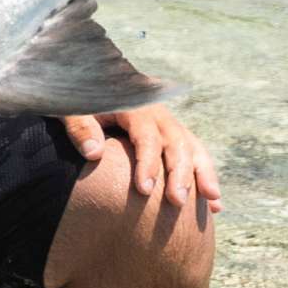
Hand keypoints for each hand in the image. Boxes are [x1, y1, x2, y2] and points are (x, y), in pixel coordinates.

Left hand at [60, 105, 221, 212]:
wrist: (93, 83)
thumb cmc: (80, 101)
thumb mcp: (72, 109)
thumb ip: (81, 127)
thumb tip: (94, 153)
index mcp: (135, 107)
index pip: (147, 137)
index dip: (147, 163)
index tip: (144, 190)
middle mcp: (159, 115)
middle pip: (177, 143)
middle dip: (180, 174)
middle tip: (176, 202)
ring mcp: (169, 125)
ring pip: (194, 148)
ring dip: (203, 175)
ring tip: (213, 202)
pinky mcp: (173, 136)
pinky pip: (195, 155)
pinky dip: (206, 177)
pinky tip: (215, 204)